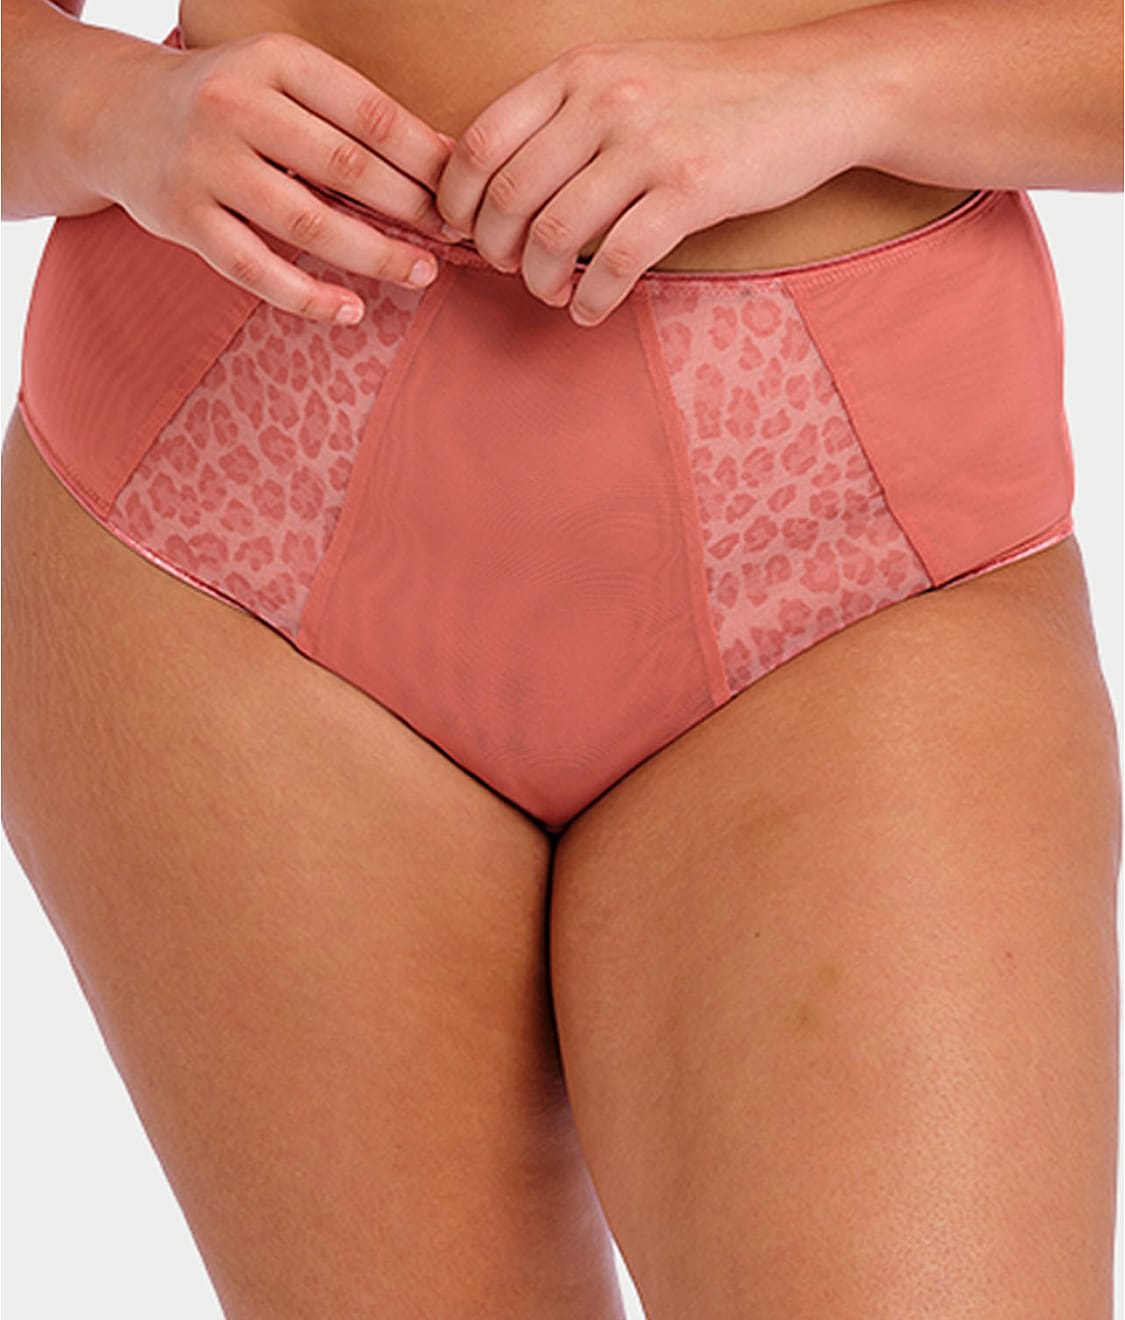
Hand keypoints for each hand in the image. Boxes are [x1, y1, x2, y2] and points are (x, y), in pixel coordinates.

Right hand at [81, 30, 458, 323]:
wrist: (117, 114)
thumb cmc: (229, 103)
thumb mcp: (283, 81)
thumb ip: (348, 114)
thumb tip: (444, 159)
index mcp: (275, 61)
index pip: (370, 114)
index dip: (425, 160)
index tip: (462, 193)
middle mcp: (237, 106)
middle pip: (347, 170)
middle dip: (410, 210)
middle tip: (452, 239)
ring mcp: (206, 164)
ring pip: (307, 224)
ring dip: (374, 255)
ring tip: (420, 273)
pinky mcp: (184, 217)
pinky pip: (256, 269)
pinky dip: (308, 297)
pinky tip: (350, 310)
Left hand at [435, 32, 866, 324]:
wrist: (815, 88)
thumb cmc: (715, 91)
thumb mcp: (628, 73)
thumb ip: (567, 113)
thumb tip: (502, 179)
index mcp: (579, 71)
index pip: (482, 141)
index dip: (457, 199)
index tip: (460, 231)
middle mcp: (606, 101)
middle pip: (510, 195)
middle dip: (496, 248)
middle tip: (509, 269)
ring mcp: (649, 145)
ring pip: (556, 233)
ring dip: (541, 279)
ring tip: (551, 292)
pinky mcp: (692, 190)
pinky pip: (617, 262)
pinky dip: (593, 299)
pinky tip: (590, 310)